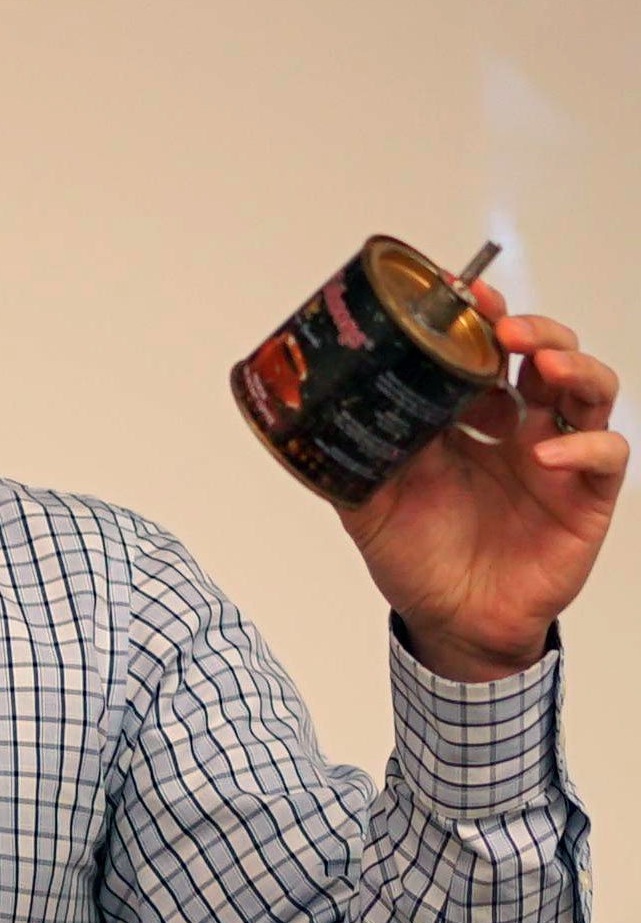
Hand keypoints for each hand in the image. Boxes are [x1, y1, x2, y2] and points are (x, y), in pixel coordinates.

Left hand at [337, 279, 627, 678]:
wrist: (450, 626)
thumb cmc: (419, 562)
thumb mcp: (371, 505)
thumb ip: (356, 458)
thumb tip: (318, 411)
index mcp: (472, 421)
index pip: (489, 351)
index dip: (484, 319)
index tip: (464, 297)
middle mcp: (520, 429)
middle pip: (546, 353)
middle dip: (533, 330)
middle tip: (504, 328)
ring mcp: (557, 459)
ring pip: (589, 389)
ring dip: (572, 366)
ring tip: (542, 365)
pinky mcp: (585, 498)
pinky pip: (605, 455)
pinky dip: (585, 446)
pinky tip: (549, 454)